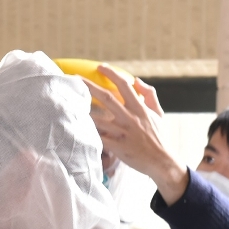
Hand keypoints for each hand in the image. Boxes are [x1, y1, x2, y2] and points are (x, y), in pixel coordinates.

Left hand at [83, 65, 190, 204]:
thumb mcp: (158, 113)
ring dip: (83, 110)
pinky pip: (98, 138)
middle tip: (75, 78)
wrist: (160, 161)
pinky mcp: (116, 147)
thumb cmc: (158, 136)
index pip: (124, 86)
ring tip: (68, 102)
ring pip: (98, 119)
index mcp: (139, 108)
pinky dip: (88, 132)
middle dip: (89, 86)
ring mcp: (122, 133)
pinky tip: (76, 126)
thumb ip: (149, 95)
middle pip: (106, 98)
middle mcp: (129, 118)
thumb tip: (137, 80)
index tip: (100, 67)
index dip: (112, 74)